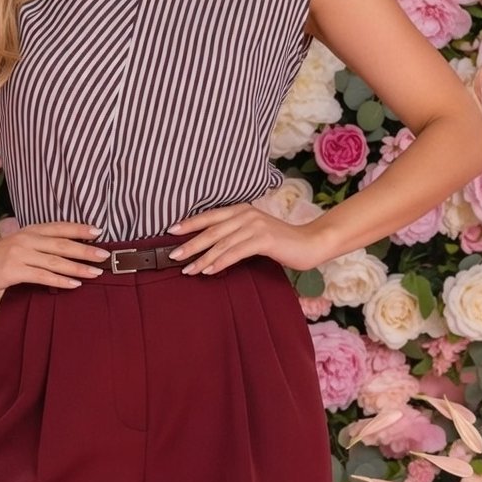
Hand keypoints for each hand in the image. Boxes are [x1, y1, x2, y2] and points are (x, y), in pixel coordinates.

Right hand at [0, 220, 110, 292]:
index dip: (79, 228)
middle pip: (62, 243)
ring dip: (78, 266)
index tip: (99, 231)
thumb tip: (66, 251)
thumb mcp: (18, 245)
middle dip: (86, 249)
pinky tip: (75, 284)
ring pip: (56, 260)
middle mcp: (26, 239)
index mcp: (29, 231)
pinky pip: (43, 275)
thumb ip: (38, 246)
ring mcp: (20, 254)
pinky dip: (61, 279)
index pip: (59, 227)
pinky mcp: (14, 270)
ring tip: (96, 272)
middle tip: (106, 254)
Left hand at [166, 203, 326, 275]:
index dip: (190, 223)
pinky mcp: (263, 239)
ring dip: (202, 258)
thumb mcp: (254, 232)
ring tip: (187, 269)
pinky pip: (235, 252)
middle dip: (190, 244)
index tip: (171, 231)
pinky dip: (219, 262)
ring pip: (221, 243)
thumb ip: (235, 234)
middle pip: (211, 230)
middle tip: (172, 255)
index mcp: (242, 210)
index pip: (210, 216)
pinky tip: (208, 271)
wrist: (309, 243)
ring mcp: (255, 226)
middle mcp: (246, 214)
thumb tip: (209, 247)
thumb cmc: (281, 241)